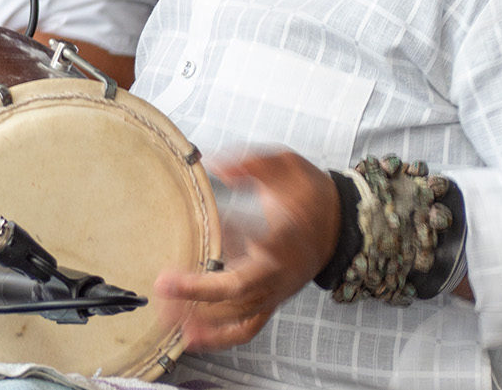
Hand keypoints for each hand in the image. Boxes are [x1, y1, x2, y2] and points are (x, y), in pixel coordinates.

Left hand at [154, 149, 340, 350]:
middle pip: (236, 296)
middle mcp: (279, 274)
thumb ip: (252, 164)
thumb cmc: (311, 194)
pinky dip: (219, 338)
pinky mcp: (271, 301)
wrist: (340, 224)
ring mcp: (276, 292)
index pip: (247, 265)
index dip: (210, 276)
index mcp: (282, 241)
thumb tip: (216, 166)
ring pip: (237, 317)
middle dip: (196, 296)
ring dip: (200, 320)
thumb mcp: (287, 166)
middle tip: (161, 286)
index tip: (174, 273)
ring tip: (164, 314)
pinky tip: (190, 337)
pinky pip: (247, 329)